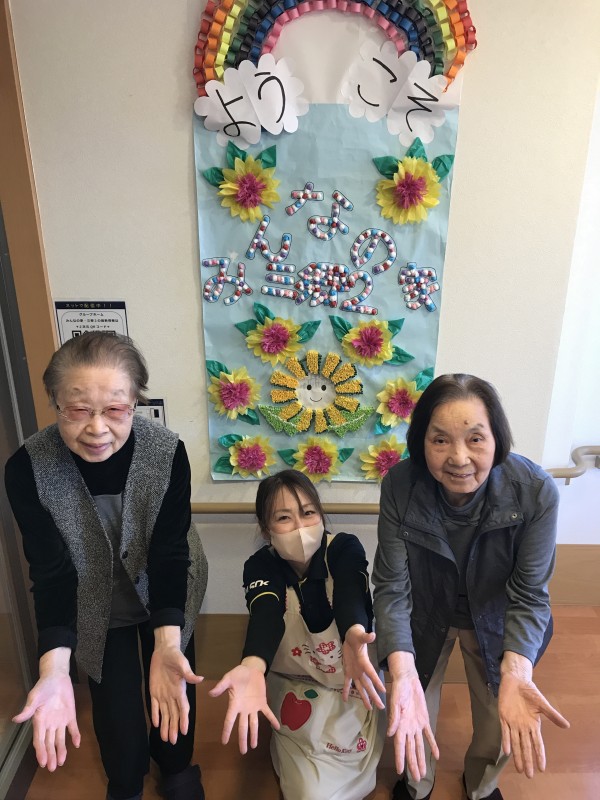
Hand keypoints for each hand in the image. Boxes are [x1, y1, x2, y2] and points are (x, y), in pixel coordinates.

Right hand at [13, 649, 79, 770]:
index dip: (40, 751)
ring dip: (61, 750)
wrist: (56, 676)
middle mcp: (49, 724)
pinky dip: (75, 735)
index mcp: (39, 721)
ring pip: (60, 739)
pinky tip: (77, 744)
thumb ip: (28, 709)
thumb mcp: (34, 697)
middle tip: (51, 768)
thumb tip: (16, 719)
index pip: (39, 740)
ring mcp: (60, 720)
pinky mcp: (70, 715)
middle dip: (50, 755)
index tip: (41, 762)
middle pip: (49, 743)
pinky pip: (73, 727)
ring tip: (61, 762)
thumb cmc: (43, 687)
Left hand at [149, 638, 203, 744]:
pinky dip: (155, 715)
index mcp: (180, 690)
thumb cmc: (175, 656)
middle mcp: (173, 695)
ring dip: (165, 726)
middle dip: (173, 728)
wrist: (164, 651)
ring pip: (165, 714)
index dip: (184, 720)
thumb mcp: (182, 663)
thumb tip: (200, 679)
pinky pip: (155, 706)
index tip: (184, 731)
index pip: (183, 708)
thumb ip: (189, 674)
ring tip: (165, 739)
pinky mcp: (154, 692)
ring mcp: (163, 694)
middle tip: (173, 742)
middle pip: (174, 715)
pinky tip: (156, 725)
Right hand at [209, 658, 279, 754]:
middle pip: (243, 727)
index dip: (227, 731)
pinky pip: (268, 713)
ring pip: (254, 723)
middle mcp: (244, 709)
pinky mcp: (262, 702)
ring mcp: (253, 707)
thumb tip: (210, 693)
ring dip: (254, 734)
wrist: (251, 669)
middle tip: (243, 752)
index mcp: (234, 704)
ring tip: (254, 746)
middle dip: (243, 739)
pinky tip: (277, 727)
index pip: (229, 720)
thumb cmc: (238, 674)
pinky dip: (272, 719)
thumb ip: (221, 686)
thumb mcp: (228, 678)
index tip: (224, 742)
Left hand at [342, 625, 385, 710]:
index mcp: (364, 662)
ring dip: (364, 697)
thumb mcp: (361, 636)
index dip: (377, 682)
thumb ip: (366, 637)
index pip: (372, 673)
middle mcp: (361, 670)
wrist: (351, 637)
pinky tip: (345, 699)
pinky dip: (346, 691)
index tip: (384, 691)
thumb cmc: (357, 636)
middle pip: (368, 685)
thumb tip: (372, 635)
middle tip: (381, 707)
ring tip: (369, 708)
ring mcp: (355, 672)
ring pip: (360, 687)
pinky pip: (347, 683)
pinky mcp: (348, 671)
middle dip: (374, 696)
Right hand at [387, 654, 438, 781]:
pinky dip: (432, 745)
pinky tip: (436, 756)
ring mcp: (416, 725)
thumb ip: (394, 718)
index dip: (400, 758)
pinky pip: (429, 735)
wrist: (407, 679)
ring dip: (420, 759)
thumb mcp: (395, 701)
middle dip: (412, 764)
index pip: (400, 746)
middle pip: (410, 750)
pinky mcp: (424, 720)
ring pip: (419, 746)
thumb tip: (391, 734)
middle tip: (416, 778)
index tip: (400, 771)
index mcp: (400, 725)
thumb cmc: (399, 689)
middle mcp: (408, 728)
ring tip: (423, 773)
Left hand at [498, 671, 569, 776]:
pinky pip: (504, 731)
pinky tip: (507, 751)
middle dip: (527, 760)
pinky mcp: (503, 716)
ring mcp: (513, 723)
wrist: (516, 680)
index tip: (542, 769)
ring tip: (519, 769)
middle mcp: (523, 727)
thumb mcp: (543, 703)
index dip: (539, 755)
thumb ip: (553, 715)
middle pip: (526, 746)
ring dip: (517, 755)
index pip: (537, 743)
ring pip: (515, 742)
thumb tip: (567, 726)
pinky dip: (505, 741)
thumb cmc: (530, 692)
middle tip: (529, 775)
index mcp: (533, 725)